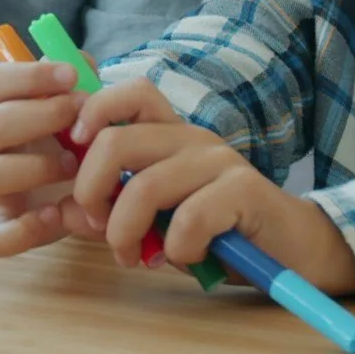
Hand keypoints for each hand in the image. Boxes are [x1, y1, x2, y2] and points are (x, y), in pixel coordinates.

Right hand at [0, 59, 100, 256]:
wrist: (72, 183)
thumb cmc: (67, 133)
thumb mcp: (74, 102)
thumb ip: (78, 80)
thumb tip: (82, 65)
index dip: (30, 76)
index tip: (72, 77)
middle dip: (41, 118)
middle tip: (81, 121)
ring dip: (34, 167)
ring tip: (74, 166)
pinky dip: (24, 229)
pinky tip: (56, 213)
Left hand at [69, 80, 354, 294]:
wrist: (292, 252)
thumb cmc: (219, 236)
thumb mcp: (157, 223)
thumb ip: (114, 212)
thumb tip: (62, 212)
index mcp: (169, 135)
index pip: (128, 94)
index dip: (91, 112)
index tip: (74, 151)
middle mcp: (191, 137)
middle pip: (116, 142)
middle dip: (90, 192)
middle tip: (100, 230)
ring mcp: (218, 160)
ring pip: (144, 186)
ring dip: (125, 234)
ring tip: (134, 258)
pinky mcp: (243, 189)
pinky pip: (188, 218)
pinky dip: (177, 249)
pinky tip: (187, 259)